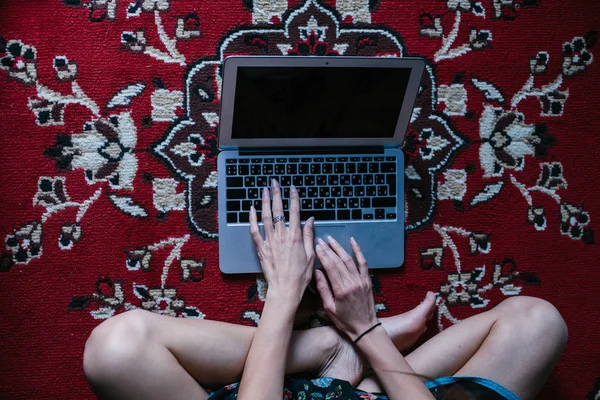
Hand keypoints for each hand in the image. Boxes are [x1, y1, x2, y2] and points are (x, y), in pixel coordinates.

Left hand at [249, 179, 315, 303]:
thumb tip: (310, 220)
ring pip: (266, 217)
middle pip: (278, 211)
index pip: (295, 212)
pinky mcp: (261, 248)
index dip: (293, 199)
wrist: (285, 289)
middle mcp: (282, 236)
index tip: (292, 188)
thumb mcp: (310, 255)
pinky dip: (252, 219)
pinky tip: (252, 209)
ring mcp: (270, 241)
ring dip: (265, 202)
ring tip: (264, 190)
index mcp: (295, 237)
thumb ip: (309, 235)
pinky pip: (255, 231)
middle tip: (274, 183)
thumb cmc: (300, 276)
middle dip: (277, 195)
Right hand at [314, 236, 378, 340]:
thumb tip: (316, 272)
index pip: (330, 267)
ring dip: (339, 248)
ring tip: (331, 239)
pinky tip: (353, 241)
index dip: (323, 255)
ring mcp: (361, 280)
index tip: (317, 246)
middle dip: (328, 249)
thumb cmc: (345, 321)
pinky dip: (358, 251)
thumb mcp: (329, 308)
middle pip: (339, 261)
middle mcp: (352, 282)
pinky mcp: (367, 280)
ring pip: (349, 259)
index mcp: (341, 289)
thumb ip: (323, 289)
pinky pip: (363, 262)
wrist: (365, 328)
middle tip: (320, 240)